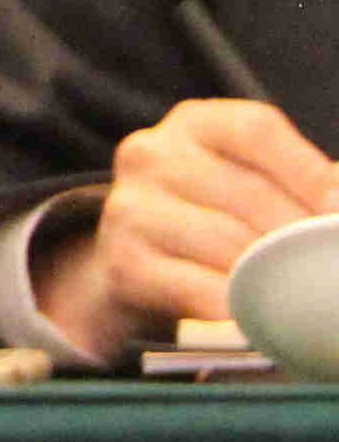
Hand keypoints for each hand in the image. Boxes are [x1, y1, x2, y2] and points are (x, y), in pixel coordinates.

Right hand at [37, 99, 338, 360]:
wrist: (142, 266)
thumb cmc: (218, 219)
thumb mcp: (253, 182)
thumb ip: (302, 184)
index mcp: (194, 124)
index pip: (257, 131)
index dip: (311, 172)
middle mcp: (150, 153)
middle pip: (248, 193)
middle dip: (302, 238)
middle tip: (330, 268)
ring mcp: (129, 207)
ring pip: (229, 244)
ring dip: (275, 277)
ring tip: (302, 295)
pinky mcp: (123, 262)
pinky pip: (197, 289)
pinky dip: (239, 309)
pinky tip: (260, 317)